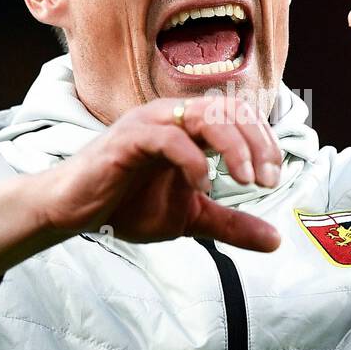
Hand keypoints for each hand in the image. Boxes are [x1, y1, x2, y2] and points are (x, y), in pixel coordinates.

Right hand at [41, 95, 282, 247]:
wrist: (75, 213)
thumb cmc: (127, 204)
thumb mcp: (190, 217)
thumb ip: (231, 224)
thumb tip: (275, 240)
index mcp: (190, 127)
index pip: (240, 115)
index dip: (264, 141)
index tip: (272, 178)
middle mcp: (173, 117)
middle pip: (230, 109)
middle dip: (257, 142)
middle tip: (266, 180)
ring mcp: (150, 124)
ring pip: (205, 115)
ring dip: (234, 146)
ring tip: (244, 179)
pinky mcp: (127, 140)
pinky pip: (169, 138)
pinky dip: (192, 160)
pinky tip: (202, 186)